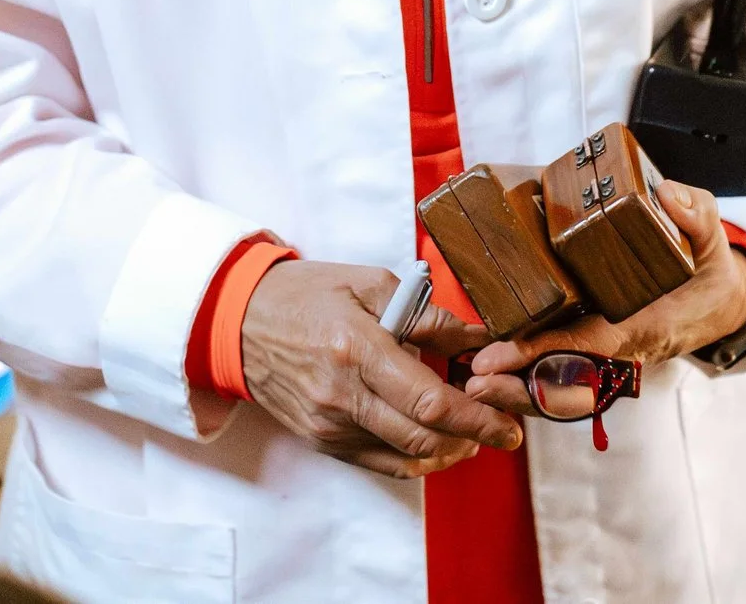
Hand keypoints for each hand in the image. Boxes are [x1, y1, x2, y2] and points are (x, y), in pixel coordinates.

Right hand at [238, 259, 523, 477]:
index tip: (507, 421)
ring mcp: (328, 424)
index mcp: (355, 349)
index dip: (476, 417)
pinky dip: (415, 458)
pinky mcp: (321, 439)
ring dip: (448, 450)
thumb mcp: (369, 284)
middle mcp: (341, 395)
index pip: (428, 400)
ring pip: (404, 457)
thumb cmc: (306, 294)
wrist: (238, 320)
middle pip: (422, 437)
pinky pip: (378, 462)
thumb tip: (476, 339)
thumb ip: (427, 315)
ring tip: (474, 434)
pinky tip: (437, 443)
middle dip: (474, 438)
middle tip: (503, 431)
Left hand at [460, 182, 745, 416]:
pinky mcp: (597, 353)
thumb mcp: (713, 242)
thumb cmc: (709, 275)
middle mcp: (623, 350)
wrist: (718, 306)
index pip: (593, 343)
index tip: (507, 353)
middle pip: (567, 379)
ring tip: (472, 383)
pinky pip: (561, 375)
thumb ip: (697, 215)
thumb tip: (667, 195)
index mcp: (647, 325)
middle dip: (520, 385)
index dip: (550, 351)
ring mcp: (608, 357)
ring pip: (560, 386)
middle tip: (473, 380)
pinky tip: (490, 370)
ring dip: (518, 389)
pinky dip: (528, 378)